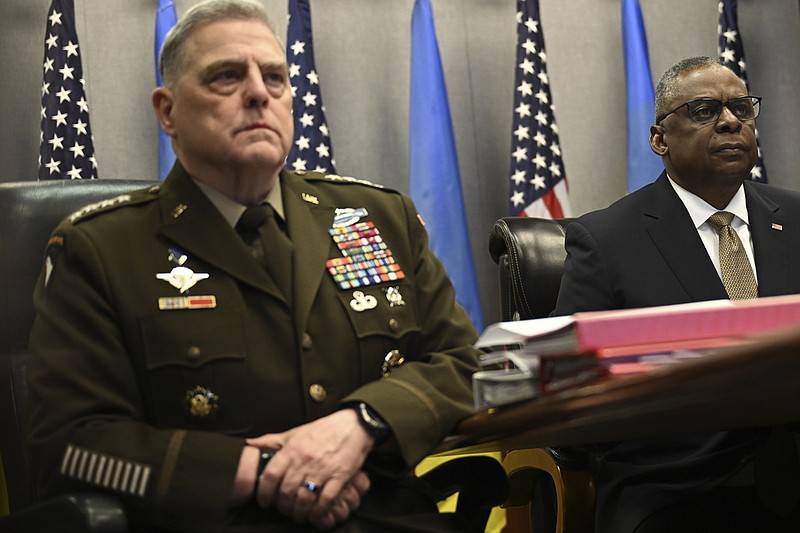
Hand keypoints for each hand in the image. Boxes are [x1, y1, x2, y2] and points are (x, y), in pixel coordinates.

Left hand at [247, 409, 374, 528]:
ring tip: (298, 514)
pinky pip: (325, 500)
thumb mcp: (295, 432)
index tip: (265, 501)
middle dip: (282, 506)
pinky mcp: (340, 476)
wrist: (354, 425)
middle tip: (283, 510)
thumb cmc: (323, 430)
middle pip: (285, 491)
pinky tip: (315, 513)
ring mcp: (323, 469)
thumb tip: (250, 443)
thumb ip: (272, 440)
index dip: (264, 493)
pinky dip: (318, 511)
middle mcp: (305, 460)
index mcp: (292, 449)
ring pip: (303, 499)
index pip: (270, 476)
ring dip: (298, 512)